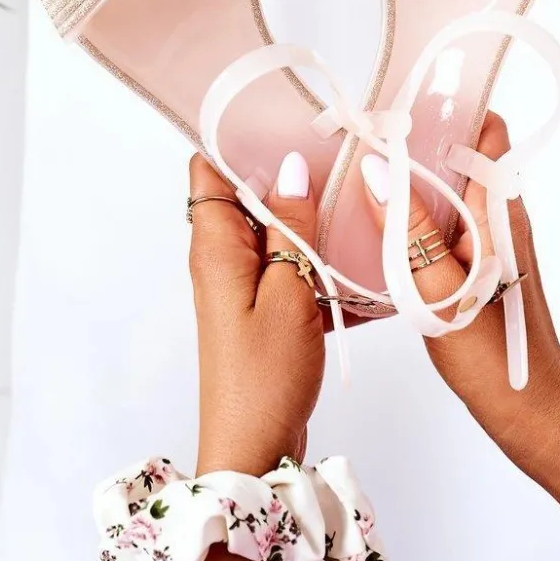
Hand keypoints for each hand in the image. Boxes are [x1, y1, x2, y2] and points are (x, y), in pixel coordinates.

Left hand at [189, 151, 324, 477]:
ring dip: (303, 210)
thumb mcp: (288, 294)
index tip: (282, 112)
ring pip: (269, 227)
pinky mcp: (261, 305)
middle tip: (335, 143)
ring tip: (351, 184)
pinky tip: (350, 246)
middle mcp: (220, 257)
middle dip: (284, 168)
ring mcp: (240, 282)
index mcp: (215, 246)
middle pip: (244, 192)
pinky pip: (283, 261)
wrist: (255, 448)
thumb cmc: (265, 376)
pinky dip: (310, 250)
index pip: (208, 169)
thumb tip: (290, 166)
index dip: (236, 137)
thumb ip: (291, 228)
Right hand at [361, 113, 559, 540]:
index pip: (489, 132)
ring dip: (414, 180)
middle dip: (419, 140)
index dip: (453, 106)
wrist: (529, 411)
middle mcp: (500, 220)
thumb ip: (406, 224)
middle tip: (366, 134)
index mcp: (497, 212)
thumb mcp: (437, 285)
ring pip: (452, 193)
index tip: (406, 96)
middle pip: (464, 158)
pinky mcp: (481, 268)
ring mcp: (493, 245)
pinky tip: (381, 230)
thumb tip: (375, 166)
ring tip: (363, 174)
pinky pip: (448, 224)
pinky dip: (418, 216)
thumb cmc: (491, 356)